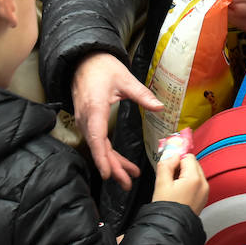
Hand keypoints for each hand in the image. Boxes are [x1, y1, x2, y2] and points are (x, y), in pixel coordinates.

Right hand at [72, 52, 163, 189]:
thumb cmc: (103, 68)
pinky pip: (97, 142)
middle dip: (112, 168)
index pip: (97, 139)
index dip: (102, 157)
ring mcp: (85, 121)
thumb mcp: (125, 79)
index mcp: (95, 109)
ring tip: (127, 178)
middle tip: (127, 183)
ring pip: (98, 147)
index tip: (108, 173)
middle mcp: (87, 119)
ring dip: (112, 163)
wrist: (85, 61)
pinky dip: (107, 154)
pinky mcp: (88, 122)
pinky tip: (118, 163)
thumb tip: (160, 107)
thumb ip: (143, 95)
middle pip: (98, 149)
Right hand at [152, 149, 208, 213]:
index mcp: (195, 179)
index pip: (188, 157)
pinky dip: (189, 184)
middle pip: (193, 164)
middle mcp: (203, 184)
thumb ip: (166, 165)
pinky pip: (197, 184)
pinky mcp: (203, 197)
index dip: (176, 161)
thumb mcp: (161, 184)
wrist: (172, 227)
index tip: (169, 168)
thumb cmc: (167, 209)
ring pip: (195, 173)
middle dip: (181, 168)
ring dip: (185, 176)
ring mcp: (205, 191)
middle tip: (170, 178)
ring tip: (173, 187)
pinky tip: (179, 193)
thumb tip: (172, 157)